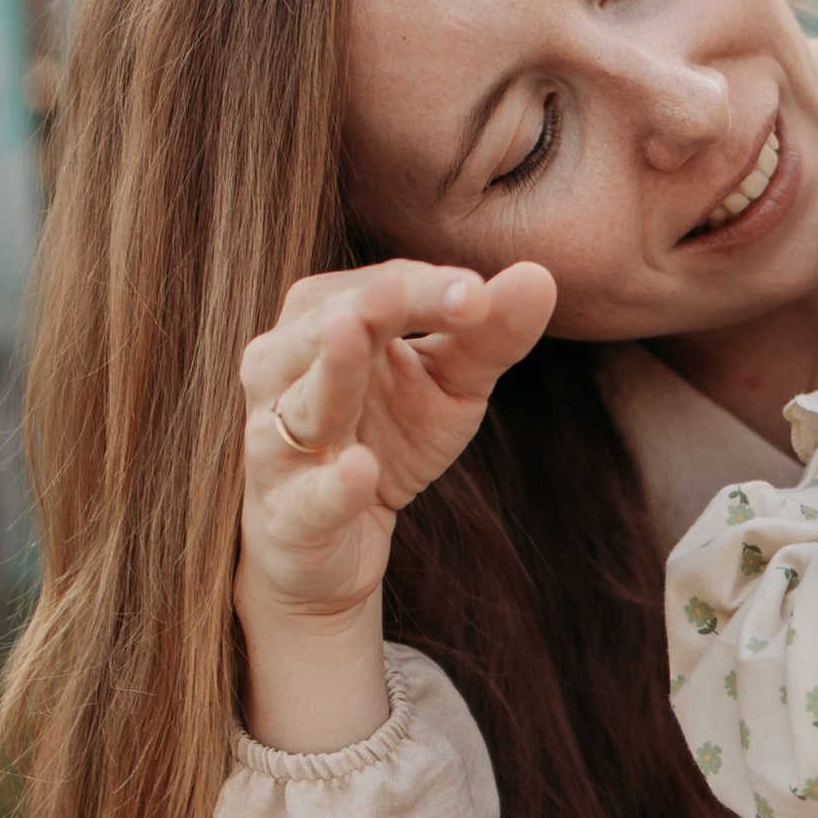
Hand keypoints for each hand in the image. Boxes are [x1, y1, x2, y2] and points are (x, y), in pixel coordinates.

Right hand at [235, 257, 554, 747]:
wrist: (329, 540)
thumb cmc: (389, 438)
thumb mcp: (449, 387)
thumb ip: (489, 336)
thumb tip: (539, 277)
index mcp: (325, 322)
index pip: (380, 289)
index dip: (428, 289)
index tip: (480, 295)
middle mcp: (285, 370)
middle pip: (328, 326)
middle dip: (372, 307)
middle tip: (413, 292)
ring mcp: (278, 443)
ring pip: (304, 402)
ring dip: (330, 373)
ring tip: (353, 336)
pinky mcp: (286, 515)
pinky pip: (307, 497)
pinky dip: (331, 486)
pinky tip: (360, 470)